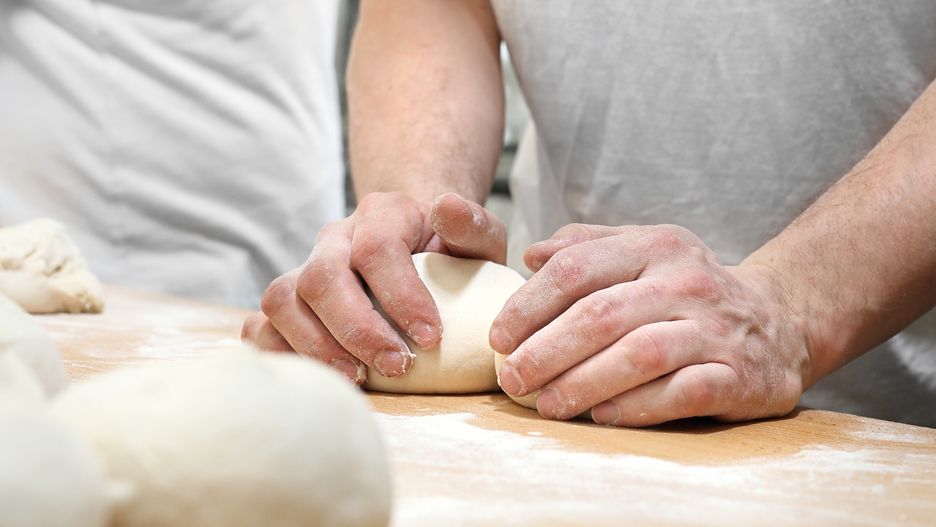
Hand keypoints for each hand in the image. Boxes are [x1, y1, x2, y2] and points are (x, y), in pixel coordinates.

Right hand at [242, 192, 506, 383]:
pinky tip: (323, 379)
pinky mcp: (287, 304)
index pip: (376, 248)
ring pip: (282, 300)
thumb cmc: (452, 255)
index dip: (401, 296)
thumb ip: (473, 226)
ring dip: (316, 346)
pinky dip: (282, 355)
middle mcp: (334, 238)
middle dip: (358, 329)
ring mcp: (303, 269)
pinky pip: (260, 326)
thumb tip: (447, 208)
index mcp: (381, 214)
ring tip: (359, 378)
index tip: (432, 339)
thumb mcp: (478, 239)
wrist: (419, 252)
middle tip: (397, 366)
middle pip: (322, 277)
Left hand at [489, 223, 810, 426]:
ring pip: (638, 355)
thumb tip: (530, 254)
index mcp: (655, 246)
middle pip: (600, 315)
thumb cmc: (688, 291)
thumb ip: (587, 247)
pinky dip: (636, 407)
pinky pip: (681, 393)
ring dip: (583, 383)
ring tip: (546, 404)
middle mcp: (686, 282)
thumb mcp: (644, 252)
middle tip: (511, 378)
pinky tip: (602, 417)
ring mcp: (715, 329)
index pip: (577, 268)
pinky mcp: (739, 375)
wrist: (779, 321)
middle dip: (545, 350)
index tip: (498, 337)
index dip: (529, 304)